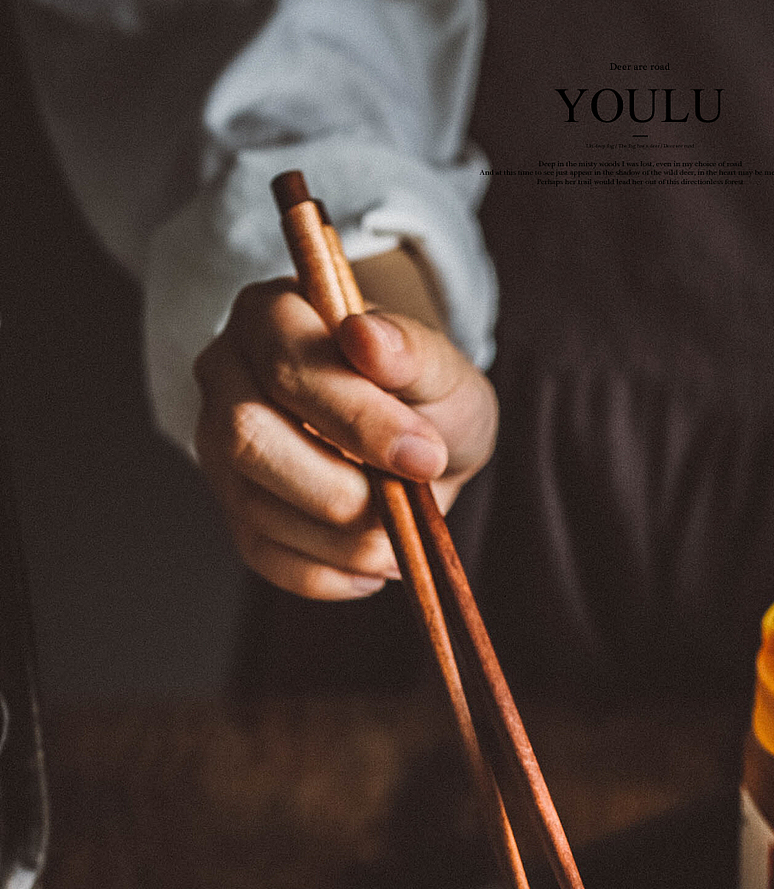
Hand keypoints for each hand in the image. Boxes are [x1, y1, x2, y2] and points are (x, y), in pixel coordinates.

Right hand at [193, 277, 497, 599]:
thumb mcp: (440, 368)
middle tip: (407, 498)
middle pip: (246, 437)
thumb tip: (365, 338)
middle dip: (339, 486)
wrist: (418, 442)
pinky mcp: (232, 511)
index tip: (425, 456)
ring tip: (400, 531)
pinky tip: (374, 563)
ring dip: (343, 539)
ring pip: (255, 507)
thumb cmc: (424, 397)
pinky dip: (329, 574)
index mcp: (269, 315)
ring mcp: (218, 448)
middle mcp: (225, 375)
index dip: (357, 419)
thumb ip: (411, 350)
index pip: (285, 365)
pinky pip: (264, 556)